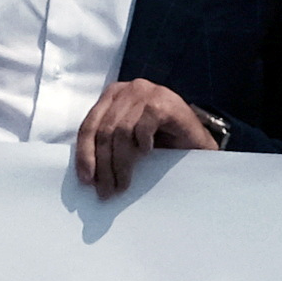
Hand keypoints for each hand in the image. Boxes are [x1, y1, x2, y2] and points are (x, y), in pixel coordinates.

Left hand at [68, 77, 214, 197]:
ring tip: (122, 184)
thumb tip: (86, 174)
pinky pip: (143, 127)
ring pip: (121, 132)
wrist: (197, 140)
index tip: (85, 180)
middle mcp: (127, 90)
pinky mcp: (163, 101)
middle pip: (104, 131)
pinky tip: (148, 154)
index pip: (89, 126)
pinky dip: (142, 144)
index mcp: (112, 96)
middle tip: (105, 190)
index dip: (84, 154)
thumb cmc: (161, 141)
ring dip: (120, 163)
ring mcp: (146, 93)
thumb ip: (107, 144)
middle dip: (103, 164)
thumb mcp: (127, 140)